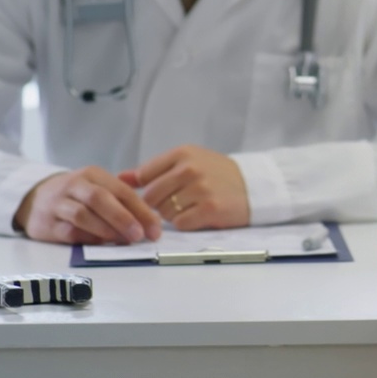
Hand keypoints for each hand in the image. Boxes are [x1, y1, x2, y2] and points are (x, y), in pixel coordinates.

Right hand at [14, 167, 162, 244]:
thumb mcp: (99, 189)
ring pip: (82, 215)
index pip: (122, 191)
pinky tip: (100, 244)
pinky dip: (86, 238)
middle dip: (123, 218)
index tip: (155, 229)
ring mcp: (58, 203)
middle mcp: (74, 185)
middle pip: (100, 199)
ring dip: (106, 230)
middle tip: (139, 235)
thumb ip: (123, 203)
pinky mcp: (46, 223)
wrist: (34, 197)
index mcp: (94, 175)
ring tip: (122, 241)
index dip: (141, 211)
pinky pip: (68, 231)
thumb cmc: (77, 196)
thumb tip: (151, 224)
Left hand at [123, 145, 249, 230]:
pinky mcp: (210, 209)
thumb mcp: (188, 161)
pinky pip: (180, 223)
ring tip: (191, 207)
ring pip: (165, 212)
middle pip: (151, 196)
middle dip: (159, 205)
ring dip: (173, 215)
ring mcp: (201, 189)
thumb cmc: (219, 174)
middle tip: (178, 203)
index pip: (145, 175)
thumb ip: (154, 170)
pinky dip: (186, 224)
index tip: (159, 193)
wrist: (255, 185)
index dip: (148, 189)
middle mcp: (190, 169)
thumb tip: (121, 178)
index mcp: (183, 153)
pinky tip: (198, 216)